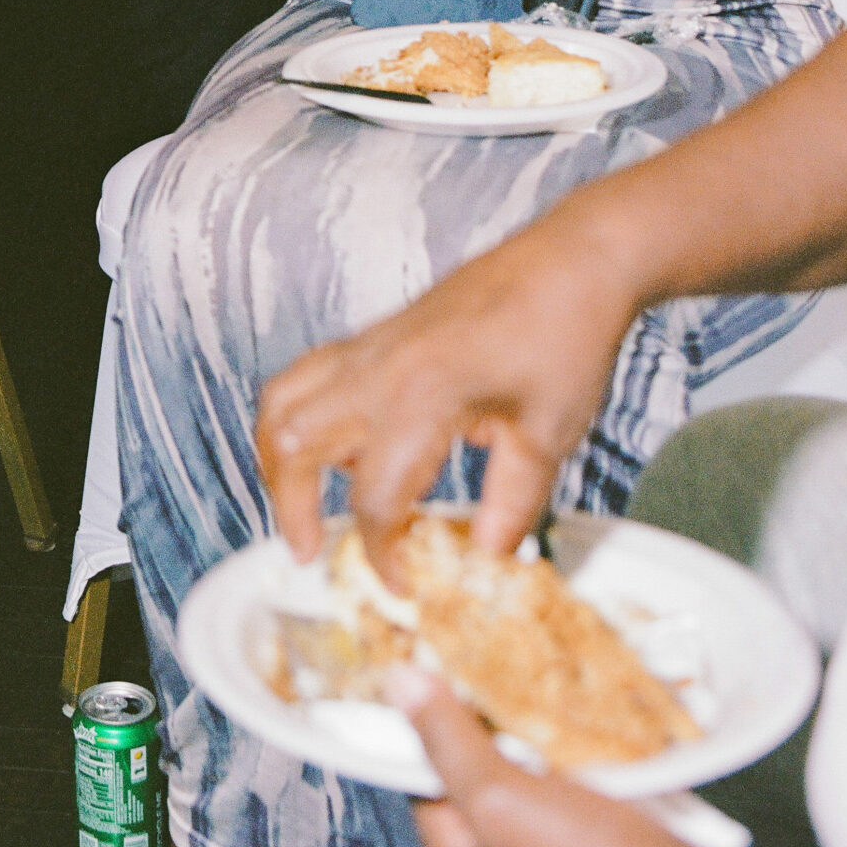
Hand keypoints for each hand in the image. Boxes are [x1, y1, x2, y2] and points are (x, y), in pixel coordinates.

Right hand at [254, 210, 639, 581]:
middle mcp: (377, 369)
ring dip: (278, 456)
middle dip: (291, 506)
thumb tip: (481, 557)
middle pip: (291, 443)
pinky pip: (306, 375)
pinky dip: (299, 415)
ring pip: (282, 401)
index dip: (382, 554)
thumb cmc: (564, 337)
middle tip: (312, 549)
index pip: (373, 498)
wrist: (568, 262)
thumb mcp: (548, 435)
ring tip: (300, 501)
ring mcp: (368, 346)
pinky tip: (337, 446)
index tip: (404, 584)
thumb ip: (510, 505)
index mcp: (420, 398)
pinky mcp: (373, 335)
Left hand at [393, 667, 706, 846]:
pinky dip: (570, 760)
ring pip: (527, 783)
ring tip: (530, 689)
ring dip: (530, 739)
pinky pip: (571, 794)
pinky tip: (576, 727)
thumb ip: (446, 743)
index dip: (422, 730)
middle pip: (474, 784)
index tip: (428, 671)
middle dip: (481, 729)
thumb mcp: (503, 798)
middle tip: (484, 671)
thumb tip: (395, 685)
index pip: (421, 788)